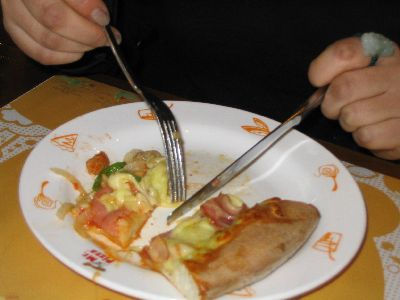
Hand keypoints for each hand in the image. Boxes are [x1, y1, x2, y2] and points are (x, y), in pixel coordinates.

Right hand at [1, 0, 119, 64]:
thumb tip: (100, 17)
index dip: (86, 8)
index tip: (103, 18)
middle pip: (54, 20)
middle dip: (87, 34)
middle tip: (105, 36)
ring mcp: (13, 12)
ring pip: (48, 40)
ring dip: (80, 47)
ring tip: (95, 42)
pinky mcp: (15, 29)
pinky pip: (40, 53)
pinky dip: (65, 56)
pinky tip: (79, 50)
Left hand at [308, 36, 399, 159]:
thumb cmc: (378, 91)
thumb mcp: (360, 69)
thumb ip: (335, 71)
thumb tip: (317, 91)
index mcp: (382, 51)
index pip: (342, 54)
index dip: (322, 71)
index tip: (319, 81)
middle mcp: (397, 73)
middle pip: (343, 89)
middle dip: (331, 104)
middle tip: (338, 108)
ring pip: (351, 117)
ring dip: (348, 123)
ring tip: (362, 117)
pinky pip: (366, 137)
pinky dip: (363, 137)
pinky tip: (375, 128)